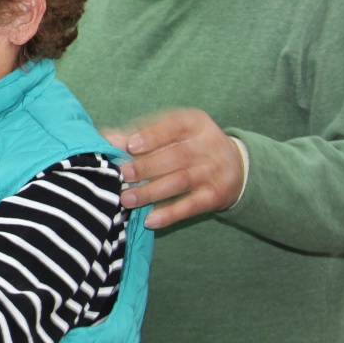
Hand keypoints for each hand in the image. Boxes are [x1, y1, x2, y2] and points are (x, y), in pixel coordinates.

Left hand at [107, 108, 243, 229]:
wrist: (237, 165)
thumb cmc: (191, 144)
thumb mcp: (173, 132)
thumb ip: (140, 134)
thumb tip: (106, 139)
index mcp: (196, 123)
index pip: (175, 126)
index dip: (153, 135)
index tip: (130, 145)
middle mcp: (209, 145)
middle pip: (176, 156)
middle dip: (146, 167)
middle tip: (121, 176)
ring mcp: (214, 171)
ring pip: (181, 181)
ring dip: (152, 192)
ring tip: (127, 199)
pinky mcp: (215, 196)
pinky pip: (192, 206)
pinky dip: (170, 214)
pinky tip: (150, 219)